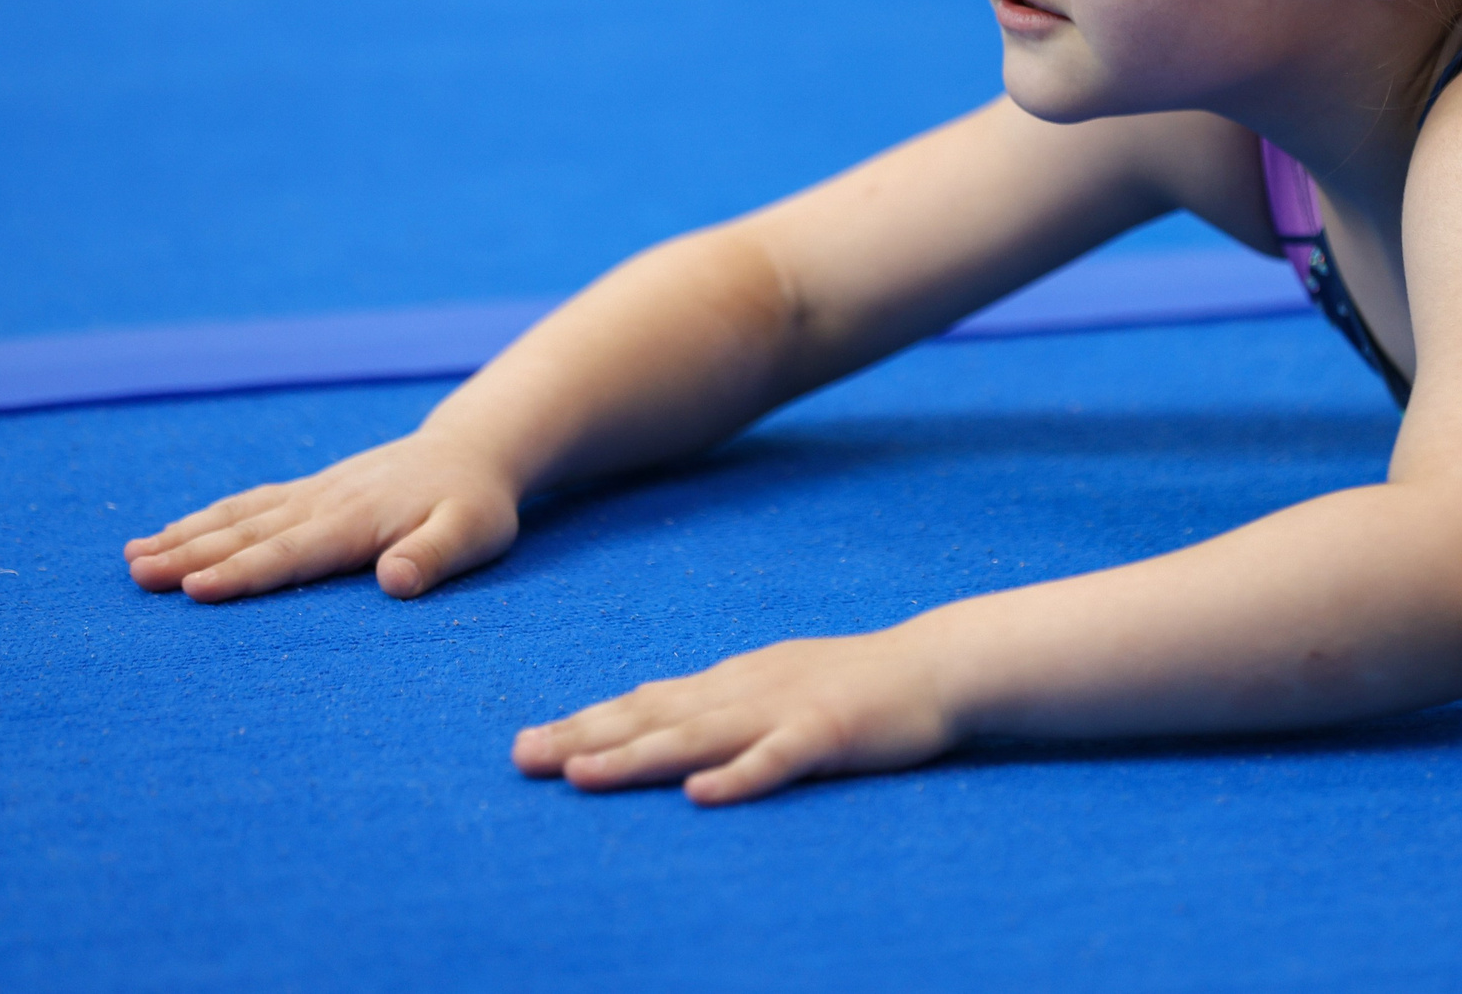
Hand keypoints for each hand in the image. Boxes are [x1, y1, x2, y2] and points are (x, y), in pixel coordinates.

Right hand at [123, 433, 520, 601]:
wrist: (471, 451)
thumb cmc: (476, 503)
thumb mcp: (474, 533)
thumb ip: (436, 556)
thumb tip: (395, 582)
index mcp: (358, 521)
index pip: (291, 553)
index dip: (243, 573)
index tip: (195, 589)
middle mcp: (324, 503)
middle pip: (249, 533)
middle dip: (190, 554)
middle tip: (137, 575)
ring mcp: (312, 494)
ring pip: (239, 516)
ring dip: (185, 535)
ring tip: (132, 557)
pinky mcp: (309, 491)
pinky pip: (249, 504)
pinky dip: (206, 519)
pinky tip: (168, 534)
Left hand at [513, 630, 957, 804]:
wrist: (938, 665)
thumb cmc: (859, 682)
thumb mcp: (779, 685)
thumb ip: (726, 704)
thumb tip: (665, 721)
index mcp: (734, 681)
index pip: (648, 702)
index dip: (588, 721)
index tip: (532, 742)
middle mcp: (746, 690)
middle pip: (654, 716)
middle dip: (585, 737)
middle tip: (523, 757)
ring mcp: (785, 710)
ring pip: (699, 736)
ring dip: (637, 756)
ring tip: (581, 775)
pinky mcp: (829, 733)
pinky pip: (778, 760)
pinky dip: (738, 776)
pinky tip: (700, 796)